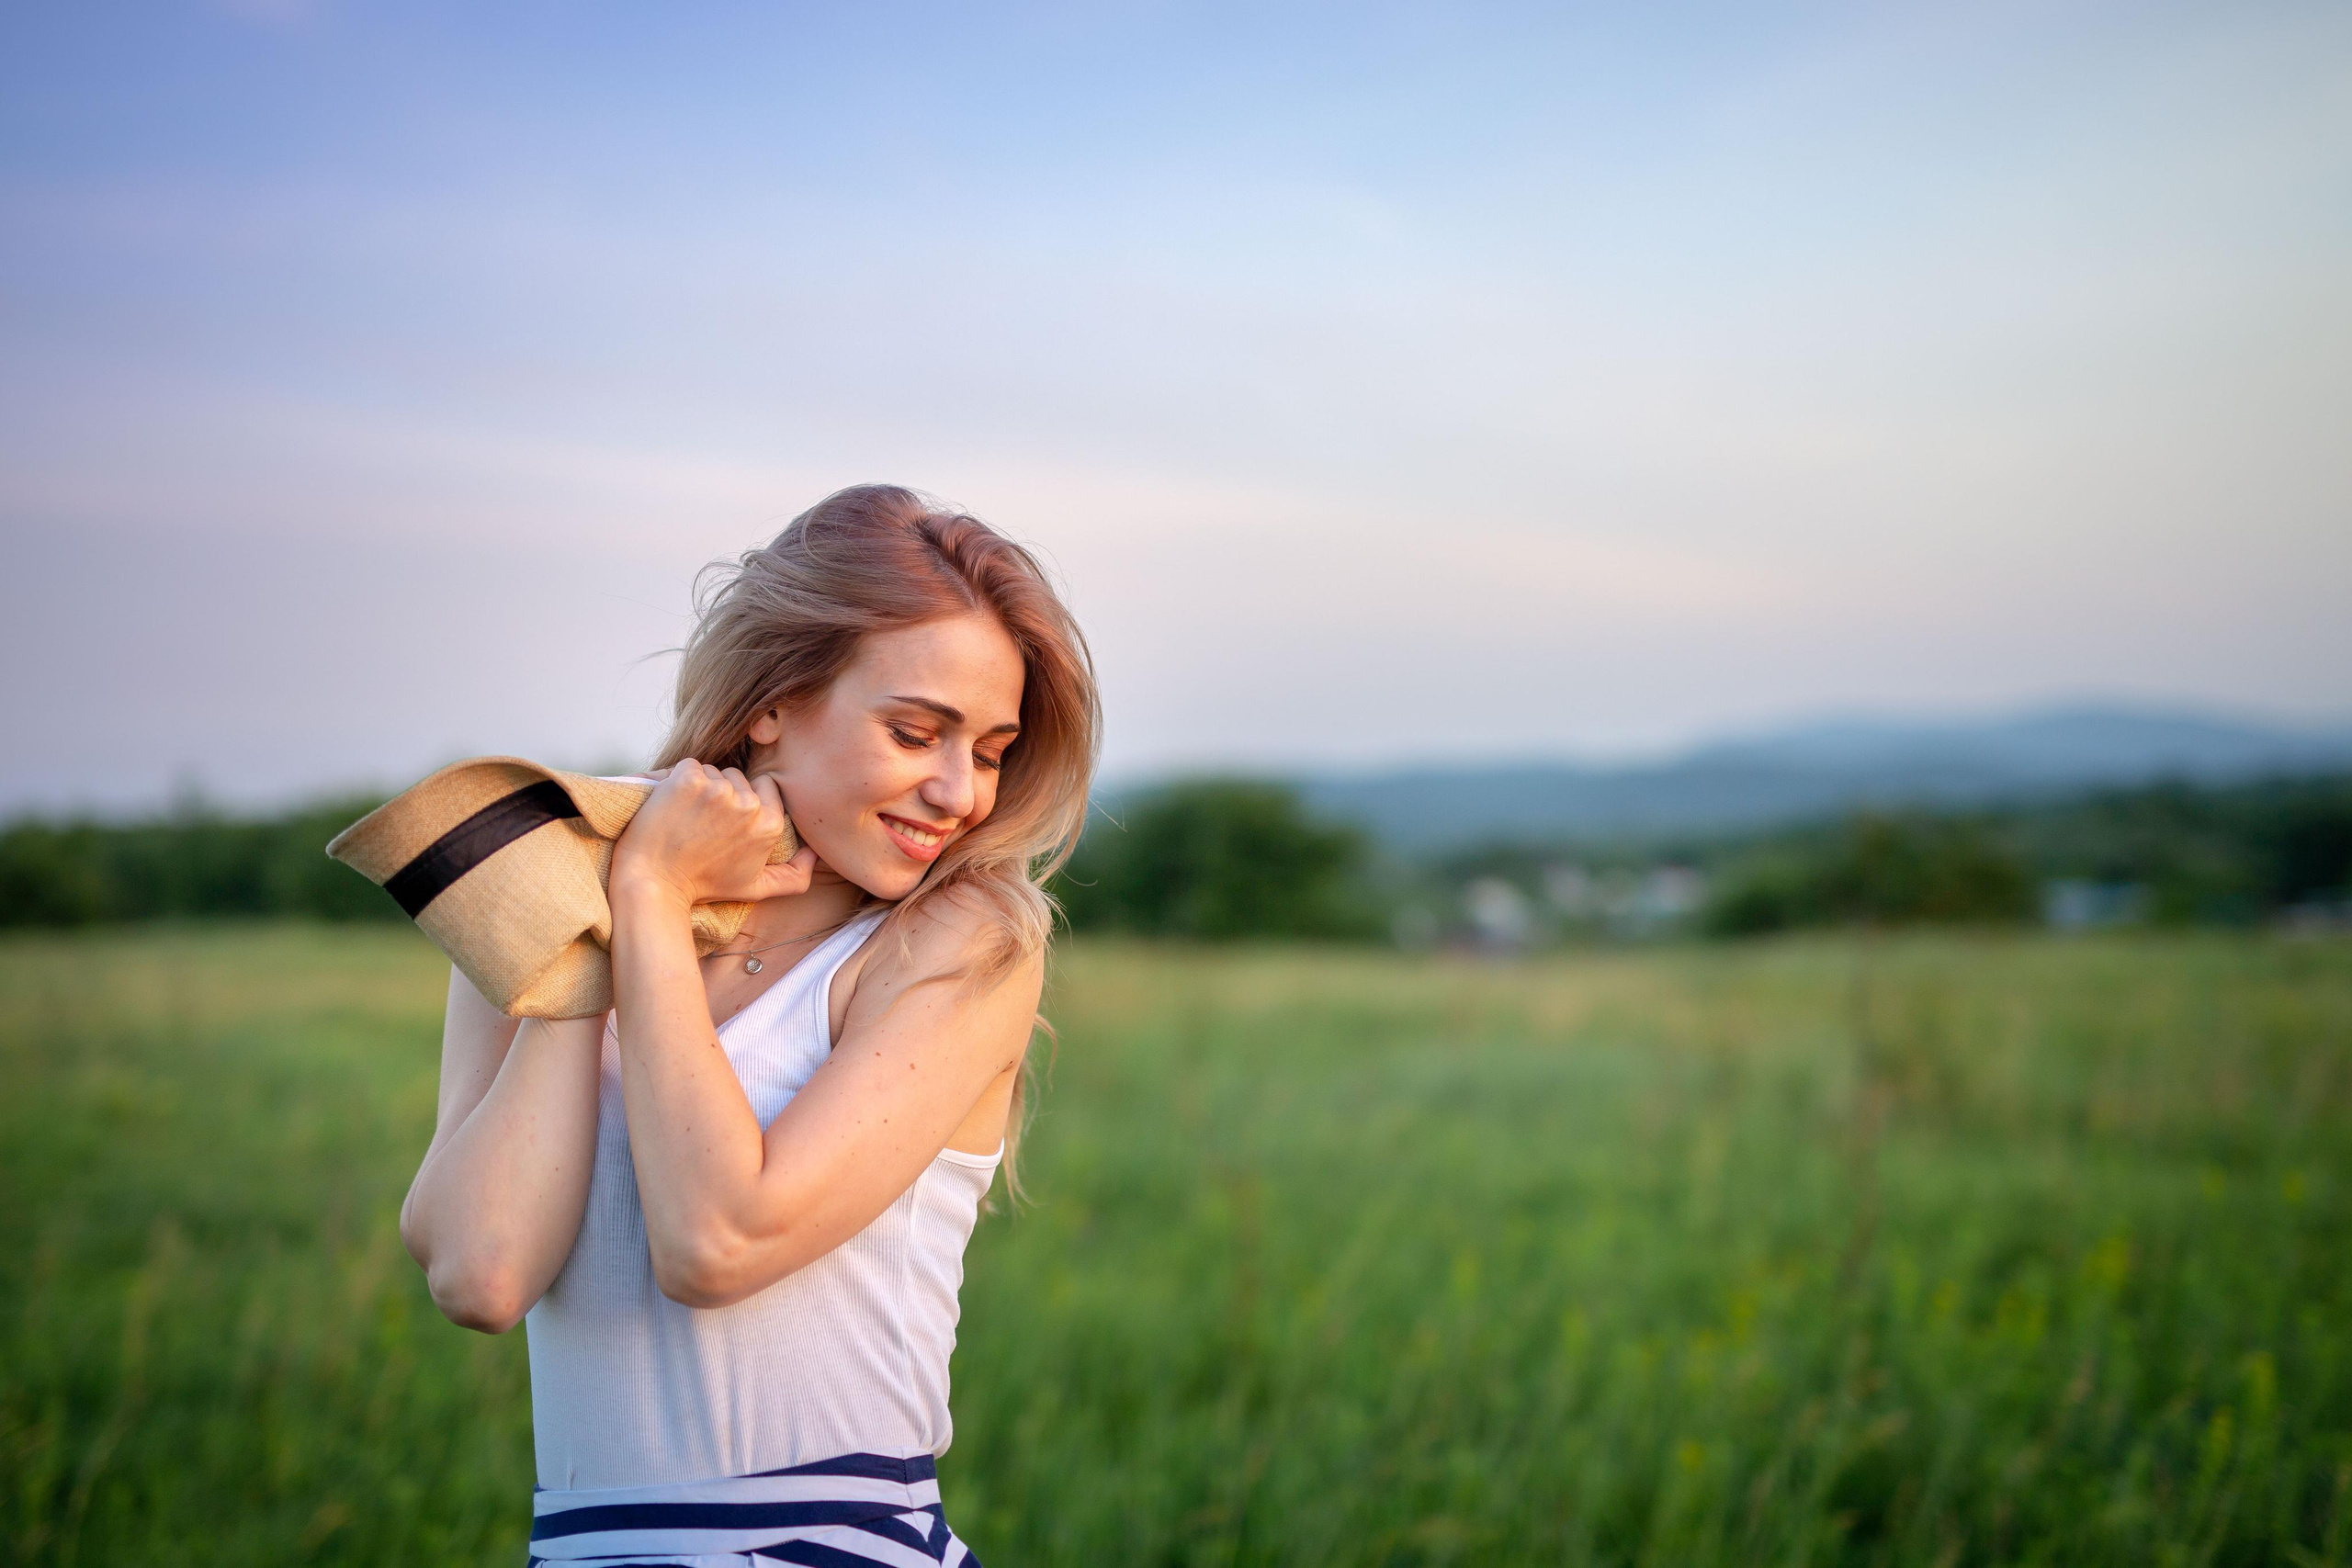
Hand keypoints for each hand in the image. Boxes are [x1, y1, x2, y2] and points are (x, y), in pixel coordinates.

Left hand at [610, 760, 816, 910]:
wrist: (655, 885)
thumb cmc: (703, 886)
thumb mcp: (755, 888)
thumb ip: (793, 877)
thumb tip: (815, 856)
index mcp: (770, 825)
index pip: (764, 787)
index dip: (742, 800)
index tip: (722, 821)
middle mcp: (749, 806)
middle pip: (737, 778)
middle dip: (719, 793)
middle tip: (700, 824)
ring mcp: (719, 791)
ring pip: (712, 770)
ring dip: (697, 787)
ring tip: (684, 817)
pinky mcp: (689, 781)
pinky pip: (687, 765)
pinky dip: (675, 779)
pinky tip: (670, 804)